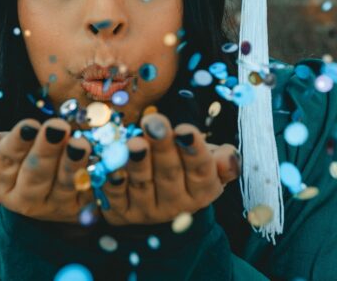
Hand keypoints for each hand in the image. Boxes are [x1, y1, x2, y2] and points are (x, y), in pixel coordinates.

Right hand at [0, 118, 94, 222]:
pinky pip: (91, 191)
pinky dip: (98, 175)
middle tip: (57, 128)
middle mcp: (24, 201)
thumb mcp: (3, 147)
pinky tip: (103, 157)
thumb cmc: (23, 155)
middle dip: (46, 151)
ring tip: (80, 143)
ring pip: (64, 185)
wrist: (50, 184)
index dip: (16, 144)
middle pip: (34, 176)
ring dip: (73, 164)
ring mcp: (55, 207)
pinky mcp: (82, 208)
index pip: (4, 162)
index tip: (29, 125)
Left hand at [99, 113, 239, 225]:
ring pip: (142, 184)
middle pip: (169, 174)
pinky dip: (112, 180)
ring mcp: (147, 211)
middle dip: (162, 148)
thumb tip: (227, 158)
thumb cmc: (186, 167)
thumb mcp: (210, 162)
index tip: (185, 130)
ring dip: (137, 163)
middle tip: (155, 124)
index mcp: (202, 191)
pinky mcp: (121, 213)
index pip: (200, 170)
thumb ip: (223, 160)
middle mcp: (176, 205)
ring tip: (134, 143)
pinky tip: (109, 163)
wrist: (157, 198)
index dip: (193, 150)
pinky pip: (115, 196)